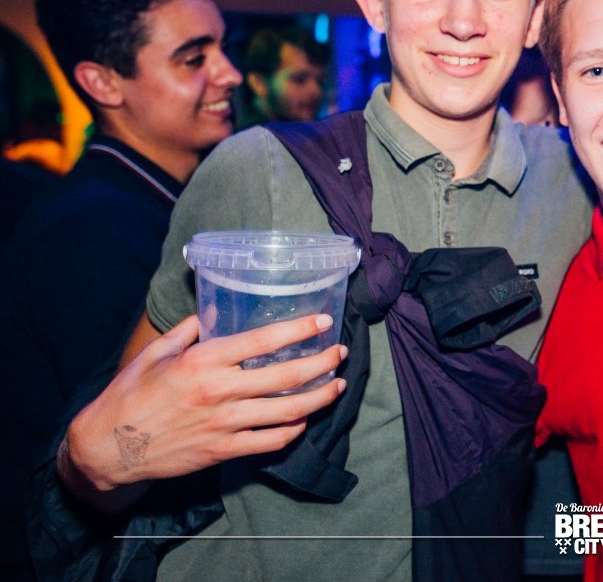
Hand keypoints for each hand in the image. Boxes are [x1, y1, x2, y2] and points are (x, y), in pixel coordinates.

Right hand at [64, 314, 345, 508]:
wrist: (108, 447)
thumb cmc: (130, 394)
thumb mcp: (156, 352)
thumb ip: (190, 329)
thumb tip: (215, 308)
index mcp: (203, 361)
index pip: (263, 341)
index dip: (298, 330)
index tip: (323, 322)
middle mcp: (219, 391)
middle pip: (286, 376)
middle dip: (321, 363)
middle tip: (339, 353)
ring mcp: (224, 424)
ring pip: (287, 410)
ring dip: (319, 397)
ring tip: (337, 385)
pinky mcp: (223, 450)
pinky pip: (270, 441)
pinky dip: (293, 430)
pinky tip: (303, 419)